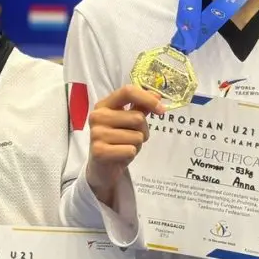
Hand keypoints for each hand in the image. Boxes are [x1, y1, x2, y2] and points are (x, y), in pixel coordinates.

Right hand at [86, 85, 163, 204]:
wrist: (102, 167)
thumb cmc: (117, 141)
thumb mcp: (128, 122)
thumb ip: (141, 107)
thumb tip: (157, 95)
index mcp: (104, 105)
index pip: (127, 92)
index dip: (148, 99)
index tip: (161, 110)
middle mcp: (97, 116)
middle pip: (137, 117)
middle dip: (143, 130)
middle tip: (133, 138)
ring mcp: (96, 134)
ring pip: (136, 136)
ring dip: (137, 144)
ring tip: (125, 147)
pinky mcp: (99, 151)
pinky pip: (130, 150)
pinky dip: (131, 154)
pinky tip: (120, 156)